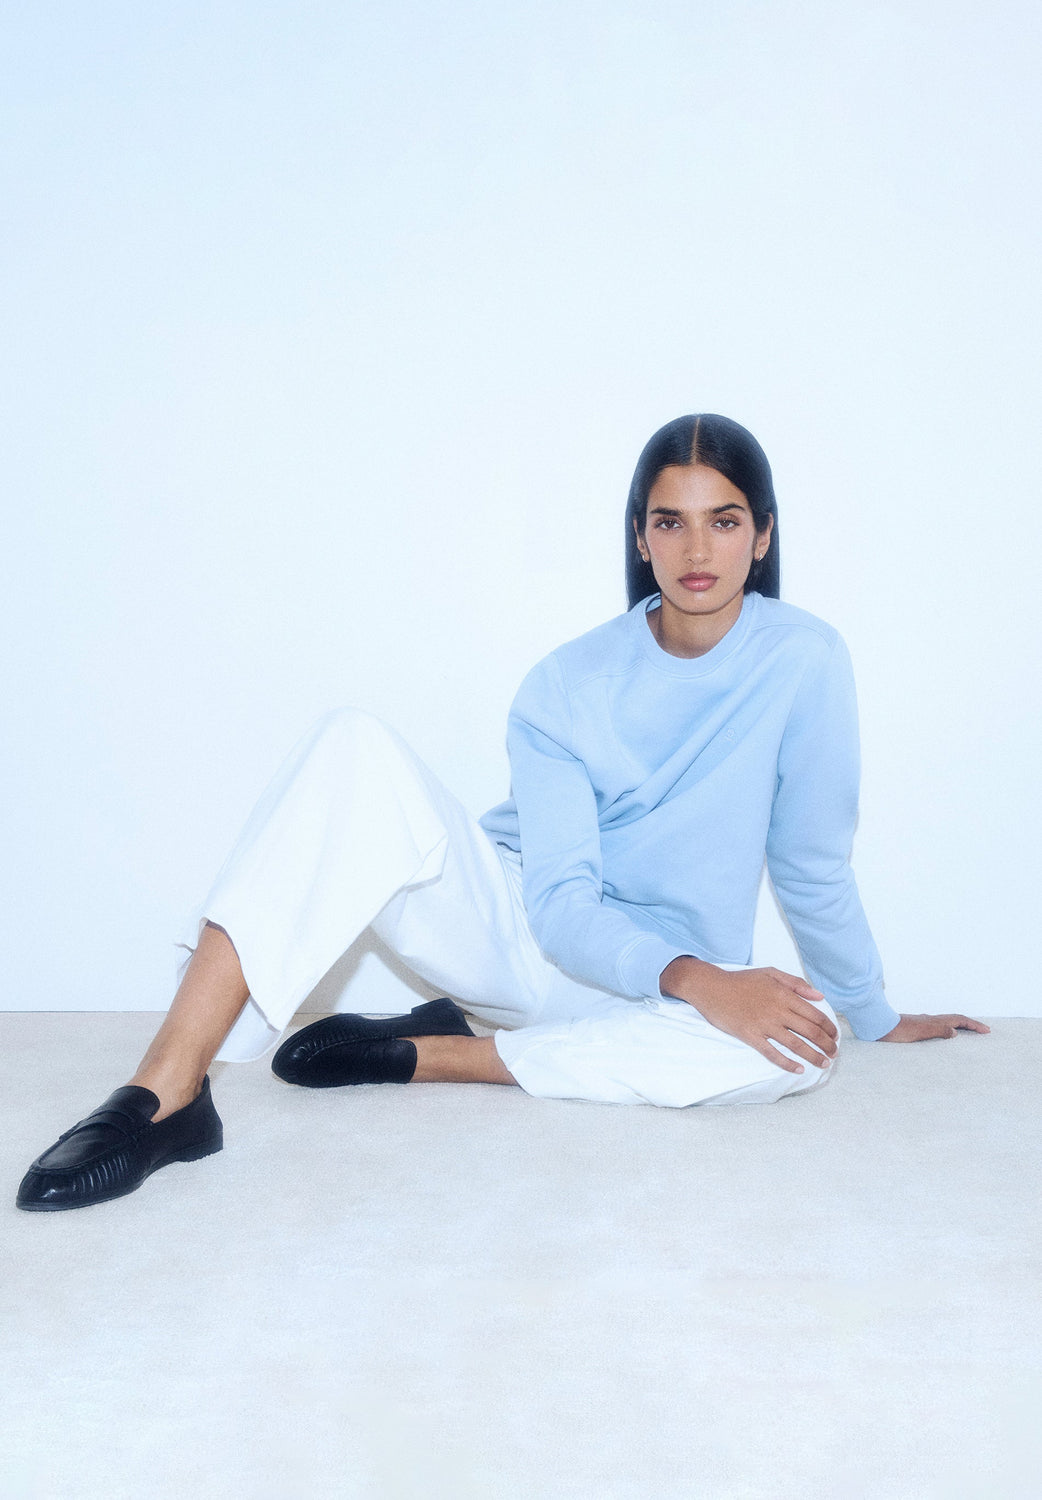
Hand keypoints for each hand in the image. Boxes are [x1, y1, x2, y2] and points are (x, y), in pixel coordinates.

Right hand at [660, 957, 837, 1074]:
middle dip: (826, 1045)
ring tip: (824, 1064)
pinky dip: (787, 1063)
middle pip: (810, 1031)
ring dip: (813, 1056)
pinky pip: (772, 1053)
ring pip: (795, 1045)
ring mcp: (764, 1025)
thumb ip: (796, 983)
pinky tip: (799, 1069)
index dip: (829, 1027)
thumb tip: (819, 996)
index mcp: (784, 995)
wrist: (711, 988)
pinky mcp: (750, 1036)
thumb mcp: (770, 973)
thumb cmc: (741, 980)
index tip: (834, 1036)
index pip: (814, 1014)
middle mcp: (777, 1011)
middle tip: (833, 1053)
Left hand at [879, 1013, 990, 1041]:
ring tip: (969, 1035)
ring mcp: (923, 1023)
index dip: (974, 1025)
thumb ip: (938, 1031)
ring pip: (946, 1023)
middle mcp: (930, 1020)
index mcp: (934, 1021)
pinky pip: (938, 1028)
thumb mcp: (920, 1033)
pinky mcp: (916, 1029)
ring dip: (960, 1027)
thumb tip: (955, 1033)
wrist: (878, 1028)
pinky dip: (947, 1031)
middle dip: (970, 1025)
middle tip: (983, 1031)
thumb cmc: (898, 1032)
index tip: (987, 1030)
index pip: (959, 1020)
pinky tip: (944, 1038)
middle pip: (955, 1019)